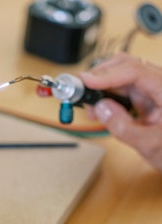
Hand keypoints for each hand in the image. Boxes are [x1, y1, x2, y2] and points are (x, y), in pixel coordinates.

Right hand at [80, 53, 161, 171]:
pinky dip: (105, 98)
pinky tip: (97, 108)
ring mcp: (152, 92)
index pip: (135, 71)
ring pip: (121, 78)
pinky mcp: (144, 99)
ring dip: (100, 88)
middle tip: (81, 88)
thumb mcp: (150, 145)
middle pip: (126, 67)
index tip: (85, 81)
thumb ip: (124, 127)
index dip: (108, 74)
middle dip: (101, 76)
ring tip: (88, 105)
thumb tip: (101, 108)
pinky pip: (121, 92)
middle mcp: (159, 85)